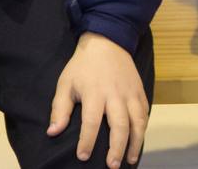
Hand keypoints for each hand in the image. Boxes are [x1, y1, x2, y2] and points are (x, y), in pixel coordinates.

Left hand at [47, 33, 148, 168]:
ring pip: (138, 120)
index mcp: (94, 93)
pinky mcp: (140, 90)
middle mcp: (115, 94)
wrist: (108, 42)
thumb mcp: (65, 84)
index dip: (87, 141)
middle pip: (120, 125)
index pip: (92, 122)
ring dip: (135, 142)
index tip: (83, 157)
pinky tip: (138, 140)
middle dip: (117, 148)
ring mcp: (131, 92)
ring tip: (129, 160)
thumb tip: (53, 133)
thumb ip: (60, 109)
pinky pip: (144, 112)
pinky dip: (142, 128)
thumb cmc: (82, 66)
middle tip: (112, 166)